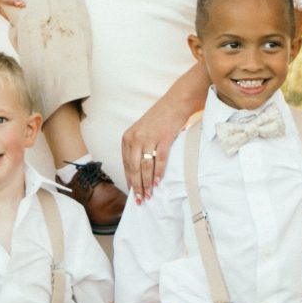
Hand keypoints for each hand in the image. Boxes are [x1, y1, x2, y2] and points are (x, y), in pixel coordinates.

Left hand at [120, 85, 196, 202]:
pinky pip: (159, 160)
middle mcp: (135, 138)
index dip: (129, 180)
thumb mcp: (142, 131)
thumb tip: (138, 172)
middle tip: (140, 199)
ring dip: (147, 183)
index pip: (126, 164)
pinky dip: (158, 173)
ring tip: (149, 195)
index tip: (132, 193)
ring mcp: (149, 138)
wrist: (175, 103)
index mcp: (127, 137)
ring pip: (145, 167)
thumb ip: (137, 148)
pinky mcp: (163, 138)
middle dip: (137, 186)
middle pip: (134, 168)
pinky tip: (158, 182)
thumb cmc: (160, 119)